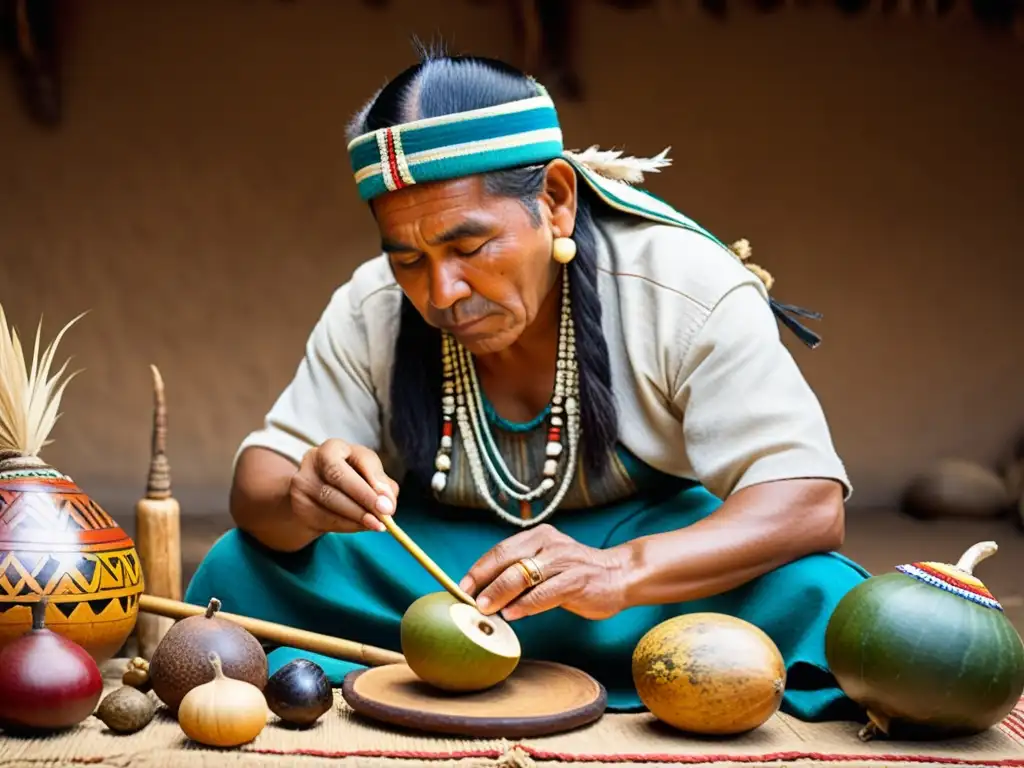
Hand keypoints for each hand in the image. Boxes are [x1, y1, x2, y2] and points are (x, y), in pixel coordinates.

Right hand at [289, 438, 398, 533]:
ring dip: (357, 515)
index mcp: (337, 447)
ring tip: (376, 525)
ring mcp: (303, 480)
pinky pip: (324, 517)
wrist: (312, 499)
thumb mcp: (368, 476)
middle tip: (384, 514)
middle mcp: (316, 458)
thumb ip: (382, 486)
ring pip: (331, 499)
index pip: (361, 458)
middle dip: (364, 496)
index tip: (389, 501)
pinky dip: (346, 525)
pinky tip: (360, 527)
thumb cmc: (349, 482)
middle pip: (339, 476)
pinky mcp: (298, 503)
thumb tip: (388, 503)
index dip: (376, 479)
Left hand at [458, 523, 630, 620]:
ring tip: (485, 609)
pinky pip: (546, 592)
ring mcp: (564, 561)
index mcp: (538, 537)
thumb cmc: (575, 574)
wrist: (620, 574)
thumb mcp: (546, 565)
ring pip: (523, 575)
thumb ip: (521, 574)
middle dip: (484, 581)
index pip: (500, 550)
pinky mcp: (577, 580)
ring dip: (500, 593)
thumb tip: (485, 594)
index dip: (479, 569)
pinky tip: (513, 614)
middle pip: (507, 560)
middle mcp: (549, 544)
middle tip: (469, 600)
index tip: (462, 587)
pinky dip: (526, 604)